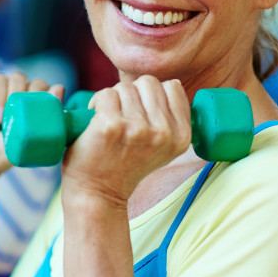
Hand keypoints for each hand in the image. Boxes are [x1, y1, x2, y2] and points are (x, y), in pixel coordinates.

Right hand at [0, 73, 63, 184]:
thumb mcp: (22, 140)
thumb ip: (40, 118)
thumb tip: (60, 89)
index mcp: (27, 107)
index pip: (38, 86)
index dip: (37, 90)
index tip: (31, 106)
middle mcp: (10, 97)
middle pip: (19, 78)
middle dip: (16, 92)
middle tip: (7, 116)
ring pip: (0, 78)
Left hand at [61, 76, 192, 207]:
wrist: (99, 194)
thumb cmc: (127, 165)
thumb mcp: (163, 146)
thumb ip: (171, 118)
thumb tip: (171, 83)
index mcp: (182, 136)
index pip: (173, 86)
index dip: (153, 94)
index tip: (142, 113)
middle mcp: (164, 133)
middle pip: (149, 82)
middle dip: (133, 94)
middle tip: (123, 116)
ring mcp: (138, 129)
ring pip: (125, 86)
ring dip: (113, 99)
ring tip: (109, 120)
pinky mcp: (111, 126)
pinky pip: (105, 94)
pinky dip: (96, 103)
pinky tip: (95, 121)